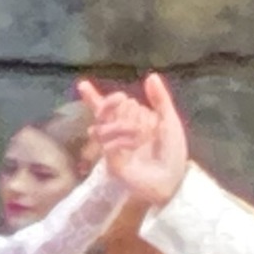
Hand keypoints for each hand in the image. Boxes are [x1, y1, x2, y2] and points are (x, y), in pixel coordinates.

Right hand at [84, 72, 189, 209]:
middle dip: (124, 111)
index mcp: (130, 121)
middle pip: (106, 109)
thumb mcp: (169, 120)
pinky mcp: (110, 162)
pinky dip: (122, 141)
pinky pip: (107, 144)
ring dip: (123, 126)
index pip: (105, 107)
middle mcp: (117, 133)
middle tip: (143, 126)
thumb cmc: (172, 152)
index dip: (91, 96)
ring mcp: (111, 147)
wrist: (172, 178)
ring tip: (141, 136)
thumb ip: (160, 99)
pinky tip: (134, 147)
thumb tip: (151, 76)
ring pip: (103, 125)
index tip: (81, 86)